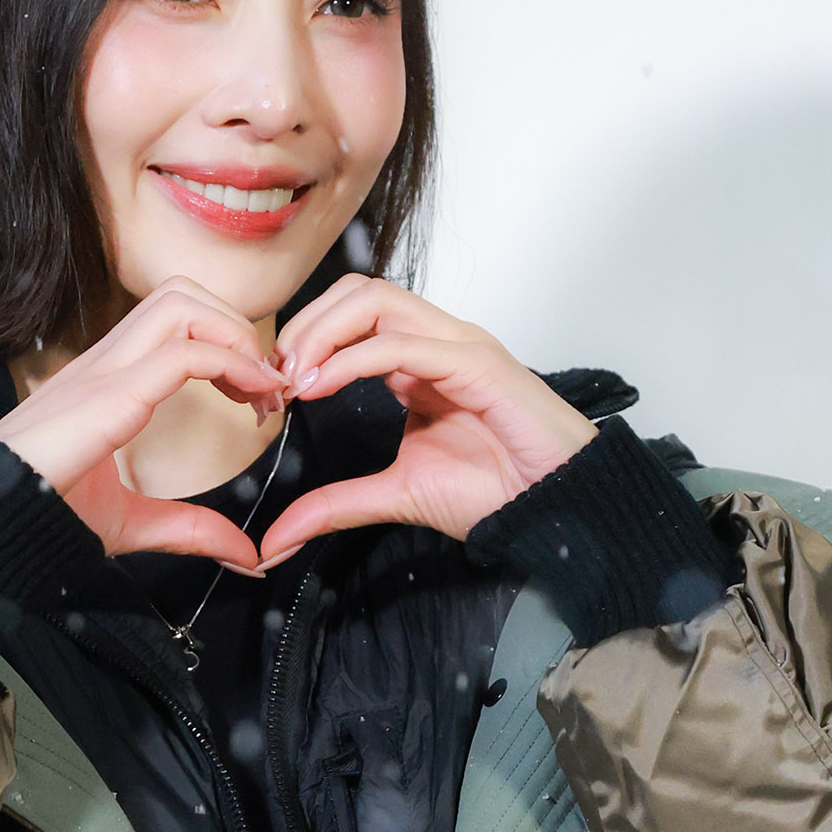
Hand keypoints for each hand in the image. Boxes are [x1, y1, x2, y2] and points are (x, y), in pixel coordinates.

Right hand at [0, 276, 283, 567]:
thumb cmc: (41, 518)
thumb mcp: (134, 524)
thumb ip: (190, 530)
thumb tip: (246, 557)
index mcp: (106, 381)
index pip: (175, 322)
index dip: (229, 347)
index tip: (260, 398)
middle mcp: (105, 363)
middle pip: (183, 293)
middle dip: (236, 327)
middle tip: (263, 388)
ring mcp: (103, 371)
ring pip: (183, 302)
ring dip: (234, 336)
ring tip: (258, 389)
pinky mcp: (107, 395)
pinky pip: (182, 353)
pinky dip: (229, 365)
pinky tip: (249, 400)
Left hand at [258, 274, 597, 566]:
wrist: (556, 511)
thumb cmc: (495, 493)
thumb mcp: (395, 496)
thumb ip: (334, 506)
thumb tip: (275, 541)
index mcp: (419, 360)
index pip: (352, 313)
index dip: (305, 338)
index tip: (275, 387)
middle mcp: (438, 341)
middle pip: (357, 291)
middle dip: (306, 324)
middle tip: (277, 375)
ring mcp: (460, 346)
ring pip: (376, 300)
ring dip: (322, 332)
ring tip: (296, 379)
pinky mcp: (478, 364)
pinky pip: (404, 343)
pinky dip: (351, 359)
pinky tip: (322, 387)